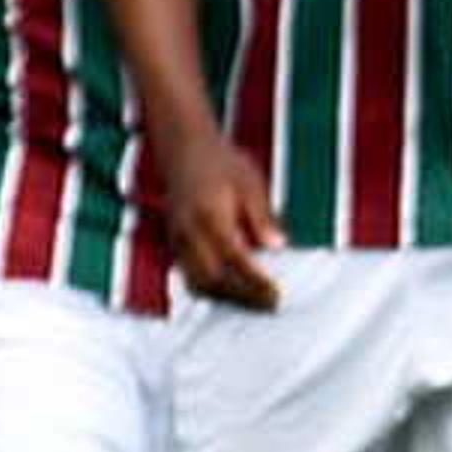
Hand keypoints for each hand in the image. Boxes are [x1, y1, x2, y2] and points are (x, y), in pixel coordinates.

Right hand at [164, 132, 285, 308]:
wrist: (183, 146)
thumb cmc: (221, 160)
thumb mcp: (250, 181)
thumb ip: (262, 215)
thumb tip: (278, 244)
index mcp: (211, 216)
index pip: (234, 260)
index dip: (255, 282)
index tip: (276, 295)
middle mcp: (190, 232)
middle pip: (213, 279)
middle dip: (242, 297)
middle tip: (270, 305)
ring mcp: (178, 239)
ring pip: (197, 282)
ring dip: (225, 298)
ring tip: (254, 303)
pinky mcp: (173, 242)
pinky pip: (187, 275)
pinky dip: (209, 289)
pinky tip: (230, 292)